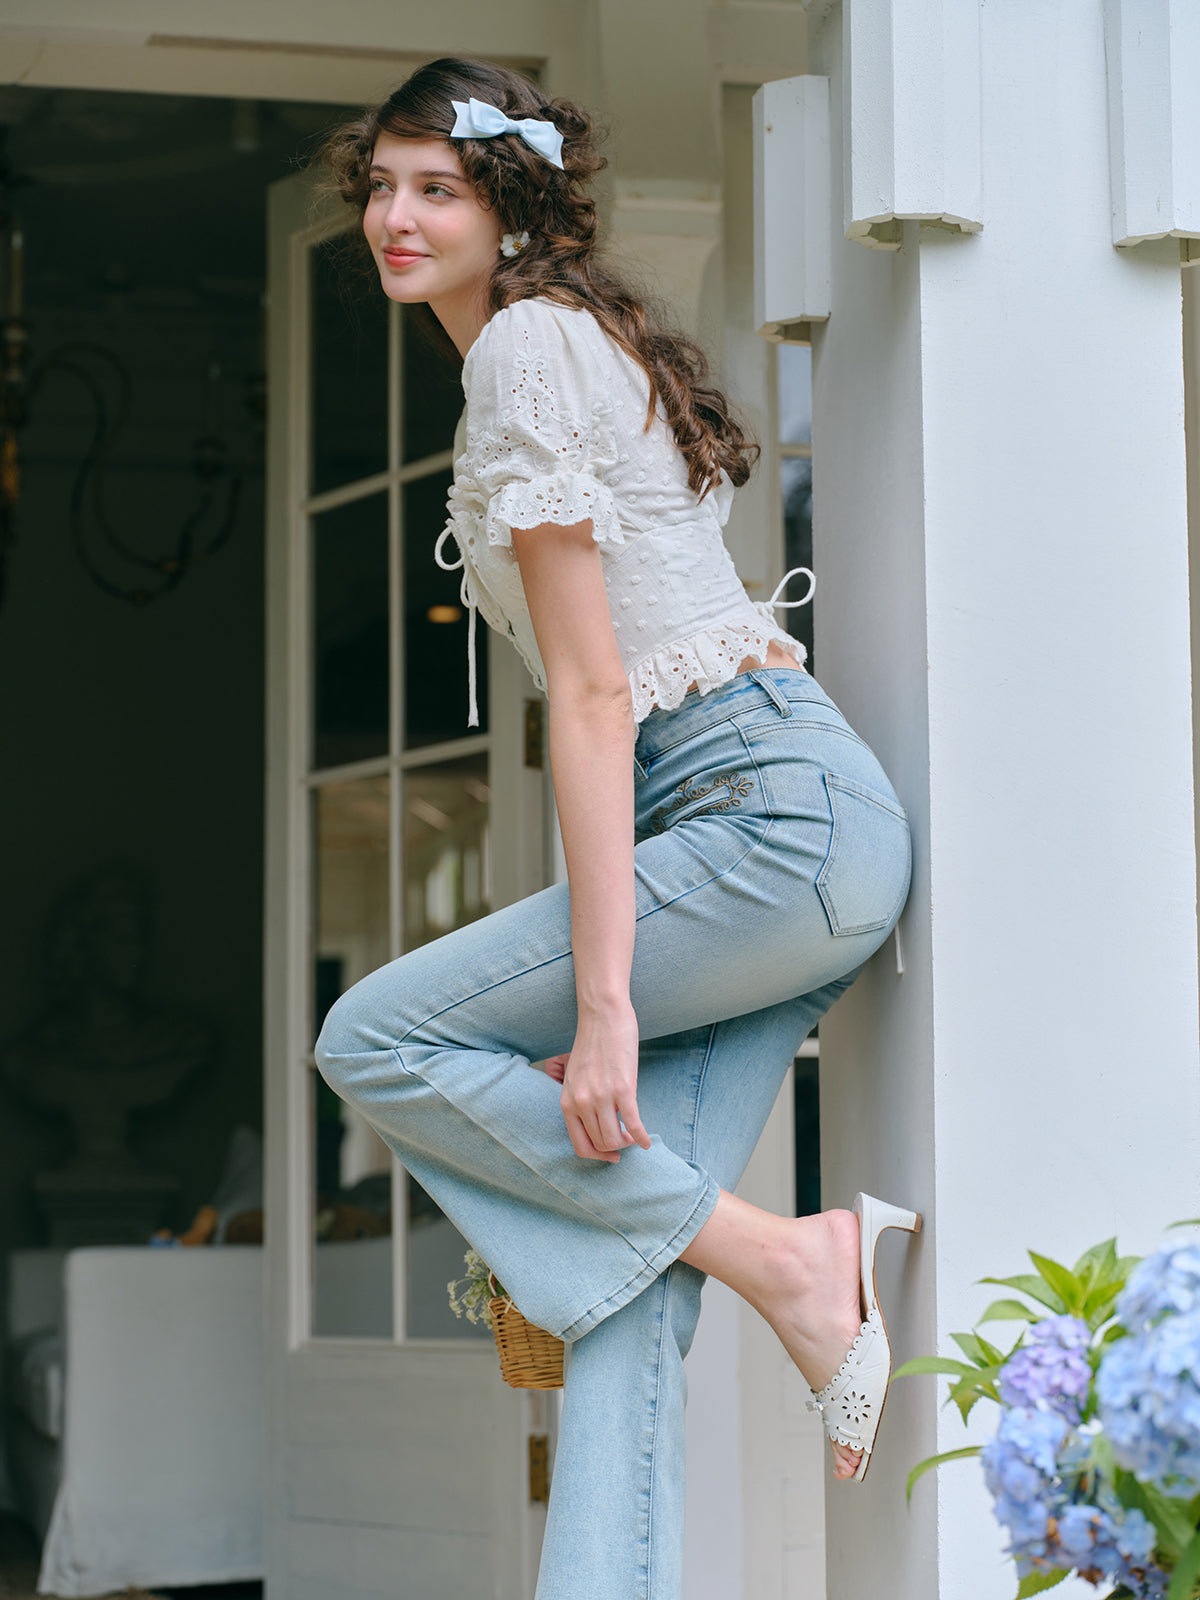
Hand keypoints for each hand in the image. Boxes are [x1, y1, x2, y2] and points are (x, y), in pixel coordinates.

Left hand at [556, 1003, 651, 1162]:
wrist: (602, 1015)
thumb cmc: (593, 1042)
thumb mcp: (575, 1075)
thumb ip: (580, 1098)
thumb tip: (595, 1122)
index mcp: (566, 1101)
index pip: (579, 1145)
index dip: (597, 1156)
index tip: (610, 1155)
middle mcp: (581, 1103)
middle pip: (600, 1145)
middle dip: (615, 1149)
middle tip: (626, 1142)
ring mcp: (602, 1097)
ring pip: (615, 1140)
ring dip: (628, 1143)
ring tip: (635, 1137)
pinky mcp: (623, 1089)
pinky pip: (634, 1124)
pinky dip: (642, 1138)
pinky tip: (648, 1142)